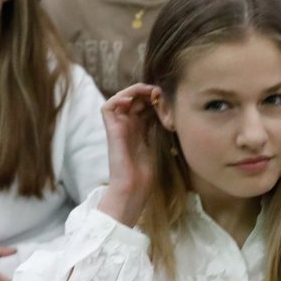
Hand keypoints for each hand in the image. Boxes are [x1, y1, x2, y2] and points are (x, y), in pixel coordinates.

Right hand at [98, 83, 160, 226]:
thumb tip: (172, 112)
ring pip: (122, 98)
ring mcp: (119, 127)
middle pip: (135, 99)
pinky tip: (133, 100)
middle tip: (159, 93)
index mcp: (140, 130)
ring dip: (135, 91)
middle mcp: (128, 126)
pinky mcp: (111, 130)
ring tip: (148, 92)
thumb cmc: (147, 175)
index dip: (155, 98)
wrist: (134, 189)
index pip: (145, 105)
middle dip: (147, 92)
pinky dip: (119, 98)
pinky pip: (108, 107)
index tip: (167, 99)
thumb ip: (161, 129)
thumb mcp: (160, 146)